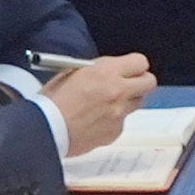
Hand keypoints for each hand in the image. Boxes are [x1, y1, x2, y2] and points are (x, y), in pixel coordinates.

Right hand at [36, 52, 157, 154]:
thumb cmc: (52, 101)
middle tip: (127, 84)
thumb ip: (97, 69)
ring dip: (127, 101)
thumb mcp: (72, 72)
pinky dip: (114, 120)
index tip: (129, 69)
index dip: (135, 66)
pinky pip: (123, 122)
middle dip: (139, 81)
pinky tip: (96, 120)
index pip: (140, 62)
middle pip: (148, 82)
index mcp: (106, 72)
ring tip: (106, 104)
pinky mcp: (115, 131)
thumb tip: (109, 69)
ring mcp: (119, 114)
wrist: (46, 130)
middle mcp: (117, 92)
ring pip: (137, 103)